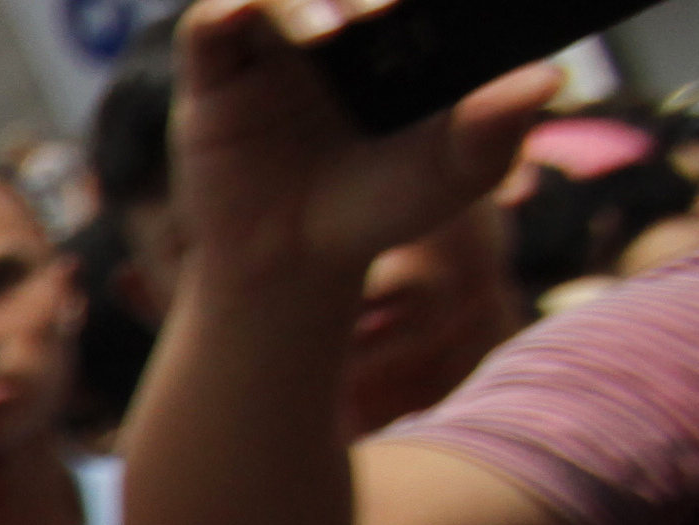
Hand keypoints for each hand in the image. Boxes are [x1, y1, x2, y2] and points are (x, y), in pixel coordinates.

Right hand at [170, 0, 560, 290]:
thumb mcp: (451, 175)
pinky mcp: (213, 75)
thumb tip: (546, 78)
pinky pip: (210, 20)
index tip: (424, 2)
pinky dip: (227, 7)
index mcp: (393, 27)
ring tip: (331, 34)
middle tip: (389, 10)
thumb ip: (495, 128)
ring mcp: (271, 43)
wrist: (292, 266)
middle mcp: (332, 21)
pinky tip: (244, 13)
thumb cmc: (378, 210)